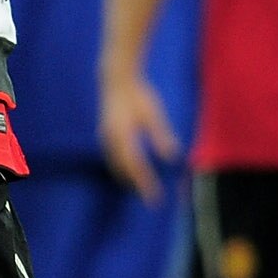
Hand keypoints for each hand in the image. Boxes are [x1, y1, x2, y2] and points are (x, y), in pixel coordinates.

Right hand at [99, 65, 179, 200]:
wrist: (116, 80)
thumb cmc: (138, 95)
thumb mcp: (153, 114)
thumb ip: (161, 135)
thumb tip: (173, 156)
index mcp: (123, 135)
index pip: (136, 166)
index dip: (145, 183)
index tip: (154, 196)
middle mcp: (111, 139)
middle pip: (123, 169)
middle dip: (136, 184)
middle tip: (150, 197)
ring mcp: (105, 137)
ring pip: (115, 165)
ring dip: (127, 177)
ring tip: (140, 187)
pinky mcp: (105, 135)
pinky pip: (112, 157)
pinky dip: (121, 167)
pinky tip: (130, 171)